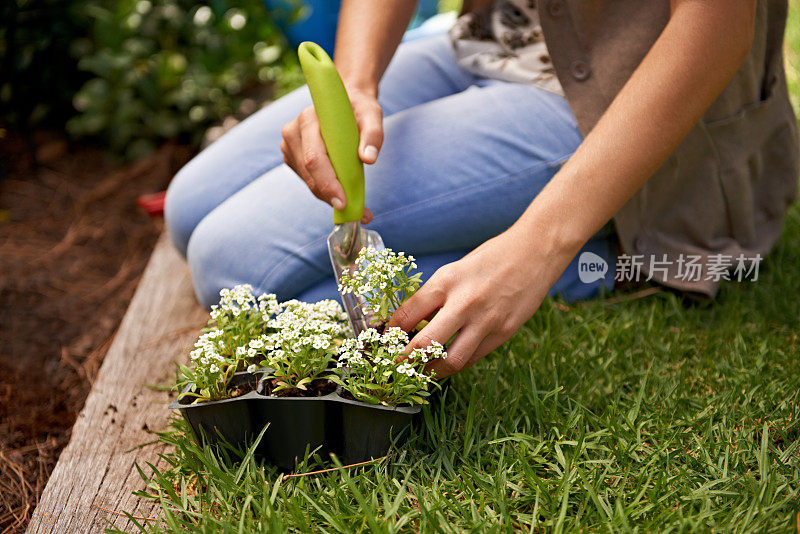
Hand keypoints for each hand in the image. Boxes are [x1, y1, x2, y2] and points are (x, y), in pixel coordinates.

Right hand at [281, 87, 382, 223]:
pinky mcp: (292, 157)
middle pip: (310, 174)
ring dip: (331, 196)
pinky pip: (309, 181)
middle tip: (359, 213)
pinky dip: (326, 190)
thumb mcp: (372, 114)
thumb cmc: (358, 108)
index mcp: (309, 119)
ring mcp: (290, 146)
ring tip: (356, 204)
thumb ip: (373, 134)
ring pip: (309, 182)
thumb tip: (369, 159)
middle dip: (332, 196)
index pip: (314, 159)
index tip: (344, 202)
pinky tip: (342, 190)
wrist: (343, 102)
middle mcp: (293, 132)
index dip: (328, 183)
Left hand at [387, 227, 573, 377]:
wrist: (534, 252)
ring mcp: (486, 321)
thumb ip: (434, 296)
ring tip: (419, 374)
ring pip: (450, 361)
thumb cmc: (490, 259)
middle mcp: (464, 303)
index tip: (384, 340)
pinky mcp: (503, 333)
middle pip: (424, 344)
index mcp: (446, 281)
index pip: (407, 313)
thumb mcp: (454, 270)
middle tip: (393, 367)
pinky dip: (456, 364)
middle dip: (404, 360)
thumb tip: (410, 323)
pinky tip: (446, 364)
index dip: (390, 332)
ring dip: (430, 372)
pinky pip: (473, 358)